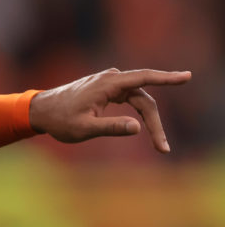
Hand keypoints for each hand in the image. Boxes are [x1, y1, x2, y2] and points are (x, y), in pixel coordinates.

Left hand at [28, 68, 191, 152]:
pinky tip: (149, 125)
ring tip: (160, 145)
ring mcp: (109, 82)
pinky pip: (131, 98)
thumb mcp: (84, 129)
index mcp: (106, 83)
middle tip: (163, 149)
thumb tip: (137, 127)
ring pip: (139, 99)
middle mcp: (110, 78)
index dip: (167, 78)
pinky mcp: (107, 88)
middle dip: (156, 123)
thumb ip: (111, 127)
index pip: (143, 78)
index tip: (187, 77)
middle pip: (144, 98)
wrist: (40, 111)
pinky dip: (141, 113)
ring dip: (150, 120)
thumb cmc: (59, 120)